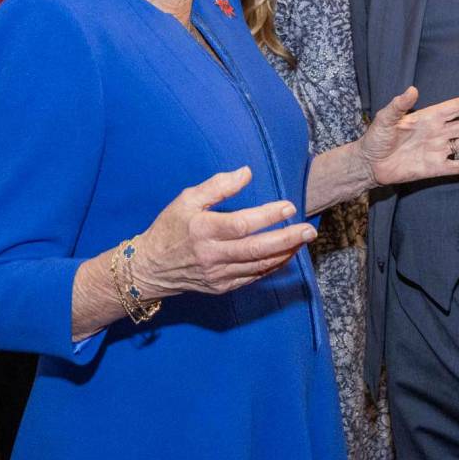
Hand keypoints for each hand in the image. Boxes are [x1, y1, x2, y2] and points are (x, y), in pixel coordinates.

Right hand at [134, 167, 316, 296]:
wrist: (150, 268)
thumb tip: (246, 172)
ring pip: (259, 265)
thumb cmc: (170, 228)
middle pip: (256, 249)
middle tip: (308, 230)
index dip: (267, 216)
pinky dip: (273, 266)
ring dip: (285, 253)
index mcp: (203, 230)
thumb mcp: (187, 199)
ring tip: (303, 239)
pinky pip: (253, 277)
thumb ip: (218, 185)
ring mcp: (218, 274)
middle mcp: (212, 255)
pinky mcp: (222, 287)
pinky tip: (286, 254)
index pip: (241, 224)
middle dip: (287, 239)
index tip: (289, 206)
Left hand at [359, 87, 458, 186]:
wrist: (369, 164)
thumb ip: (399, 105)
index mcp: (429, 117)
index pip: (457, 108)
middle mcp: (438, 132)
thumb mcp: (384, 118)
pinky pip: (456, 167)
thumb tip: (412, 89)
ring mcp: (437, 150)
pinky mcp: (434, 168)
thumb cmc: (376, 138)